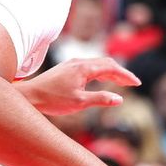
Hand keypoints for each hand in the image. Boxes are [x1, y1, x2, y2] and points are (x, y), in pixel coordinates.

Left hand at [16, 57, 140, 115]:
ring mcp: (73, 64)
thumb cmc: (51, 100)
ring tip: (121, 83)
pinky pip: (91, 66)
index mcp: (84, 68)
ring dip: (112, 72)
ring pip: (99, 64)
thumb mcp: (79, 103)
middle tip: (133, 83)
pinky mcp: (68, 68)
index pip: (112, 68)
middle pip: (107, 63)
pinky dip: (102, 72)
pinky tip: (102, 80)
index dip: (126, 75)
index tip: (137, 83)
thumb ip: (100, 100)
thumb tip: (120, 99)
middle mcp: (80, 62)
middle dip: (121, 73)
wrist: (28, 96)